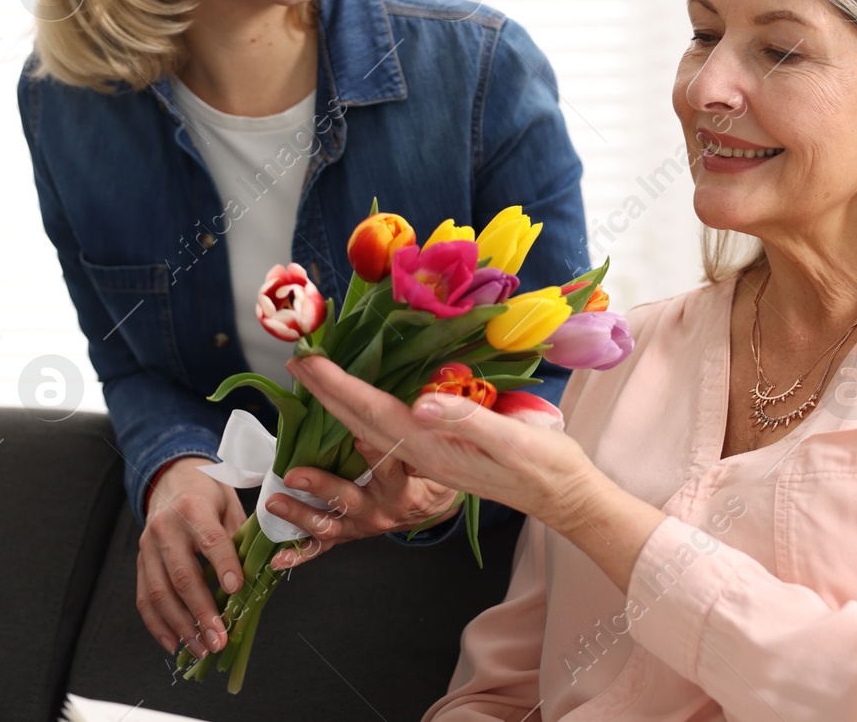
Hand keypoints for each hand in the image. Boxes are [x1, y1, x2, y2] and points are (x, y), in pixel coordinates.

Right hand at [137, 456, 244, 657]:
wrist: (172, 479)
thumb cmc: (208, 494)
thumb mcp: (230, 504)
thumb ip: (240, 536)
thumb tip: (258, 573)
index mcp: (193, 509)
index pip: (210, 540)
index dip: (224, 565)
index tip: (236, 590)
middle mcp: (165, 529)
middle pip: (182, 575)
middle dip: (201, 612)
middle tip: (219, 638)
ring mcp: (148, 548)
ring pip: (159, 593)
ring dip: (181, 626)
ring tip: (202, 648)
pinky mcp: (140, 563)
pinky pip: (144, 599)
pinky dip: (158, 625)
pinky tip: (175, 643)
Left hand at [266, 435, 459, 571]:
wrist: (430, 510)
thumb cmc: (431, 478)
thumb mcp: (435, 461)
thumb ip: (418, 444)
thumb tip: (410, 414)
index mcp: (403, 491)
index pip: (389, 469)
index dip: (374, 453)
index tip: (356, 438)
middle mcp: (379, 511)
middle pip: (348, 500)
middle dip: (319, 488)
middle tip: (295, 475)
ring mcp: (360, 527)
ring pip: (328, 525)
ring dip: (298, 515)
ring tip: (275, 502)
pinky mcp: (348, 535)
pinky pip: (322, 547)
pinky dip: (299, 553)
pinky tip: (278, 558)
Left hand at [285, 354, 600, 533]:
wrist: (563, 495)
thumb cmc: (544, 465)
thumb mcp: (512, 438)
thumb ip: (466, 420)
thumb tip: (420, 403)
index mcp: (433, 449)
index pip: (373, 412)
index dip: (338, 386)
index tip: (307, 362)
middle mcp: (421, 456)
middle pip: (361, 421)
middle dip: (325, 392)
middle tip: (294, 362)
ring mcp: (428, 459)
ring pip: (371, 429)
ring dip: (340, 404)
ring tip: (316, 380)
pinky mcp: (440, 455)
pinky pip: (390, 435)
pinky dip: (366, 416)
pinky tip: (360, 408)